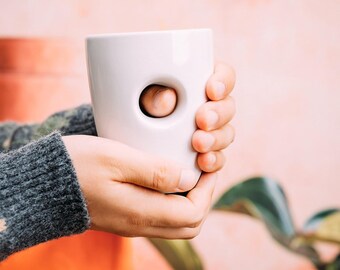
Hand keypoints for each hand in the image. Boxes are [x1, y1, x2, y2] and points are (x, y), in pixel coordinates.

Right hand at [63, 135, 214, 237]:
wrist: (43, 186)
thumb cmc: (76, 167)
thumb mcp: (116, 159)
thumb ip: (155, 171)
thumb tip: (188, 178)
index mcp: (141, 212)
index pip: (194, 213)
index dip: (208, 189)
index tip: (207, 164)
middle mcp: (140, 224)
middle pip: (189, 224)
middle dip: (204, 196)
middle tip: (202, 168)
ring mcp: (132, 222)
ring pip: (176, 222)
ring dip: (190, 198)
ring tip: (188, 170)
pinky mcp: (124, 216)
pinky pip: (160, 215)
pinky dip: (173, 199)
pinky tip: (167, 177)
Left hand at [140, 62, 235, 171]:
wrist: (121, 138)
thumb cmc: (131, 109)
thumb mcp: (137, 99)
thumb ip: (152, 96)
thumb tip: (167, 99)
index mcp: (198, 83)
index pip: (222, 75)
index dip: (223, 81)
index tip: (211, 90)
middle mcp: (207, 106)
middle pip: (227, 107)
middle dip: (218, 114)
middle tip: (202, 120)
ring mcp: (207, 131)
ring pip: (225, 134)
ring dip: (216, 139)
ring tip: (199, 144)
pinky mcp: (203, 153)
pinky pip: (217, 158)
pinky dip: (213, 161)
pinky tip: (203, 163)